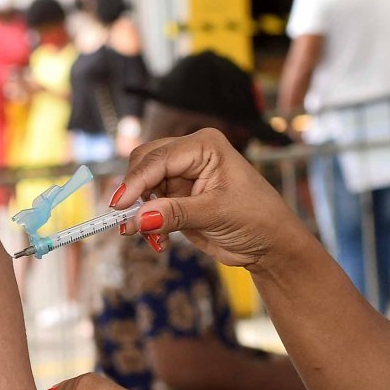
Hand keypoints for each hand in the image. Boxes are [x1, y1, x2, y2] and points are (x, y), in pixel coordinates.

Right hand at [113, 129, 309, 271]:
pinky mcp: (177, 197)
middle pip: (144, 165)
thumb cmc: (256, 219)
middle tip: (128, 223)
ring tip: (153, 239)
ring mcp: (182, 175)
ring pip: (142, 187)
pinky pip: (149, 206)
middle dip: (135, 195)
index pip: (159, 158)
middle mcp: (190, 154)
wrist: (269, 244)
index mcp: (205, 145)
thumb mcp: (216, 214)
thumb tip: (138, 218)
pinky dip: (148, 223)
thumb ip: (175, 213)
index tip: (119, 205)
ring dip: (141, 214)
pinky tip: (160, 241)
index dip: (136, 181)